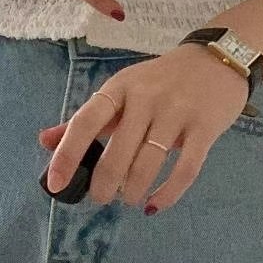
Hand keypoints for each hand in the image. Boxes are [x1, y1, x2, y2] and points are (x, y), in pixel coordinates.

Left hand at [39, 46, 249, 212]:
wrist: (218, 58)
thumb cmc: (163, 80)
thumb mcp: (122, 90)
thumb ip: (87, 119)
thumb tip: (44, 141)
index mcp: (119, 88)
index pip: (85, 123)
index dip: (67, 156)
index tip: (56, 185)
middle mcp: (145, 98)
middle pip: (117, 153)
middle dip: (104, 186)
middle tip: (102, 198)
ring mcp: (177, 112)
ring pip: (148, 164)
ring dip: (133, 191)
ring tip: (129, 198)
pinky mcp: (205, 127)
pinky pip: (185, 169)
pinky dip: (167, 193)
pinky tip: (154, 205)